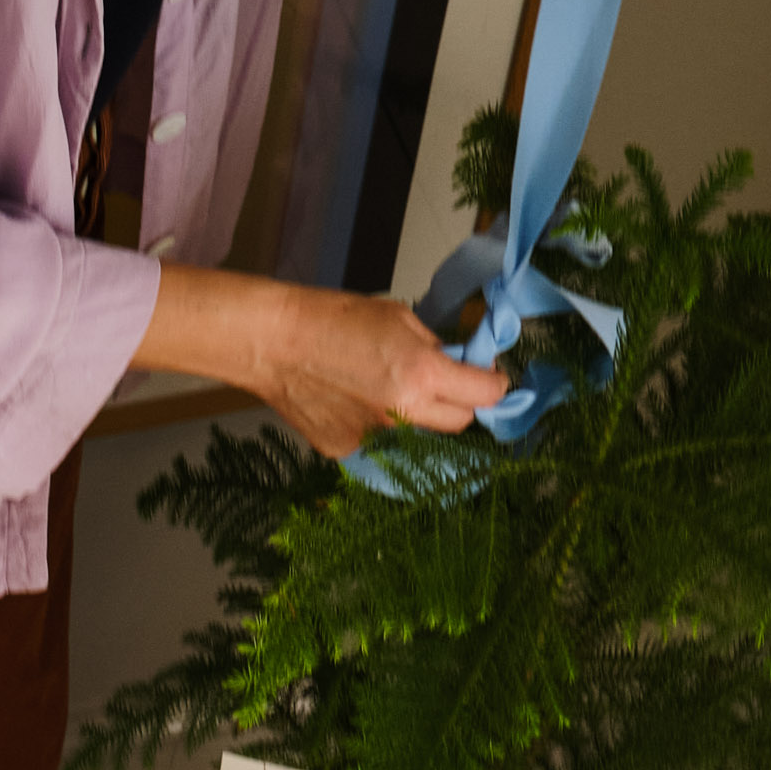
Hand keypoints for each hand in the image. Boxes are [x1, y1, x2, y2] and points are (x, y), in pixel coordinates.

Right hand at [248, 285, 509, 453]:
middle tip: (449, 384)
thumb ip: (433, 346)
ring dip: (418, 417)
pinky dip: (377, 426)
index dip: (494, 384)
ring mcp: (372, 439)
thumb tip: (454, 362)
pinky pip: (378, 444)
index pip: (483, 394)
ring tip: (388, 389)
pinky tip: (353, 402)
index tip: (491, 378)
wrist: (277, 343)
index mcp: (421, 373)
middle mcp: (401, 414)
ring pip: (417, 437)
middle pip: (458, 424)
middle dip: (462, 404)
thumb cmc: (335, 318)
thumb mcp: (400, 318)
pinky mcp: (345, 451)